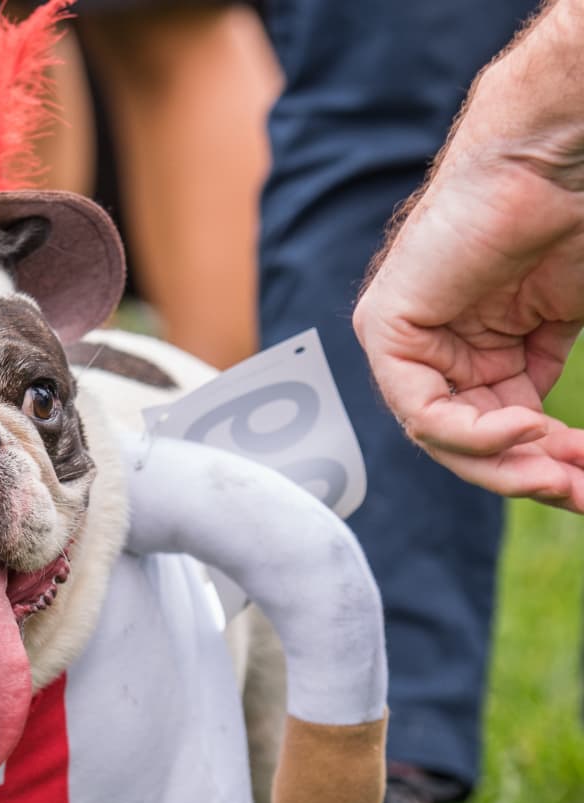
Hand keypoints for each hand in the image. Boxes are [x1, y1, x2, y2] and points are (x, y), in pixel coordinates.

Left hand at [353, 2, 583, 509]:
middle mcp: (438, 352)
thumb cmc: (572, 222)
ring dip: (508, 464)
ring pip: (445, 438)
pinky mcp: (387, 331)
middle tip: (582, 495)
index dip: (548, 463)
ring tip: (563, 473)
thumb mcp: (561, 327)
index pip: (499, 431)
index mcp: (479, 351)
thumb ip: (541, 388)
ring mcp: (408, 342)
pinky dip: (472, 433)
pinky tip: (524, 429)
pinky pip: (422, 412)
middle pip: (471, 442)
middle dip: (531, 475)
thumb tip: (566, 460)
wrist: (553, 158)